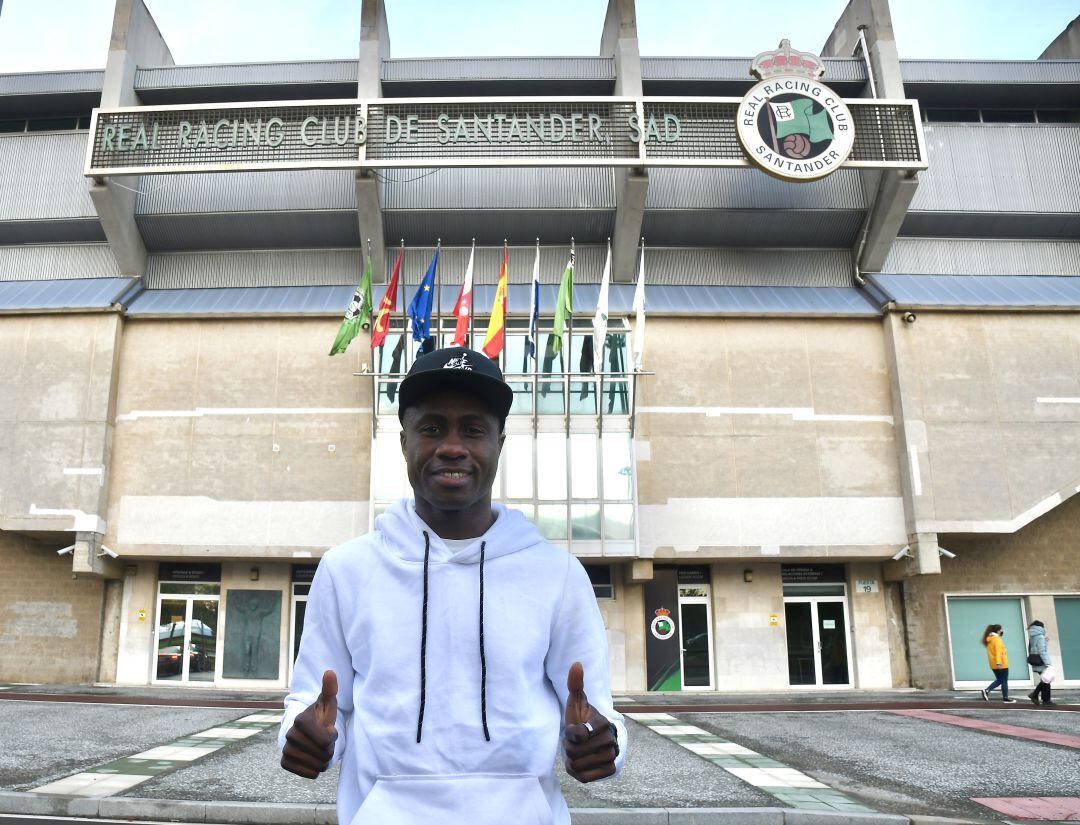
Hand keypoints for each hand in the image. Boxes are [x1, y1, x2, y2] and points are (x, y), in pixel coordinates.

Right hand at [280, 670, 338, 778]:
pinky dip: (316, 770)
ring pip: (318, 765)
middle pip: (324, 753)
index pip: (327, 739)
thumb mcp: (327, 703)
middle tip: (324, 741)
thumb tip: (330, 672)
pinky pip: (310, 774)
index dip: (333, 736)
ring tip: (319, 749)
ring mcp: (286, 749)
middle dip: (329, 749)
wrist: (306, 732)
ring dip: (324, 760)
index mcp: (301, 720)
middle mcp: (290, 734)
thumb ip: (330, 689)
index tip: (329, 729)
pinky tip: (313, 760)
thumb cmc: (320, 716)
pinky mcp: (285, 763)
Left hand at [562, 661, 617, 782]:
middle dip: (569, 748)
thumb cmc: (582, 720)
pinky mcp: (609, 770)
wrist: (594, 740)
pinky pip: (585, 777)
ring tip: (578, 751)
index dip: (570, 733)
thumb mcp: (576, 702)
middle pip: (574, 751)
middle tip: (575, 742)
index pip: (577, 734)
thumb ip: (575, 685)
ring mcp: (611, 755)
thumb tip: (576, 664)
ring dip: (572, 760)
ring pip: (578, 765)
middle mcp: (610, 739)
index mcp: (602, 722)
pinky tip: (582, 763)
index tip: (574, 729)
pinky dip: (578, 772)